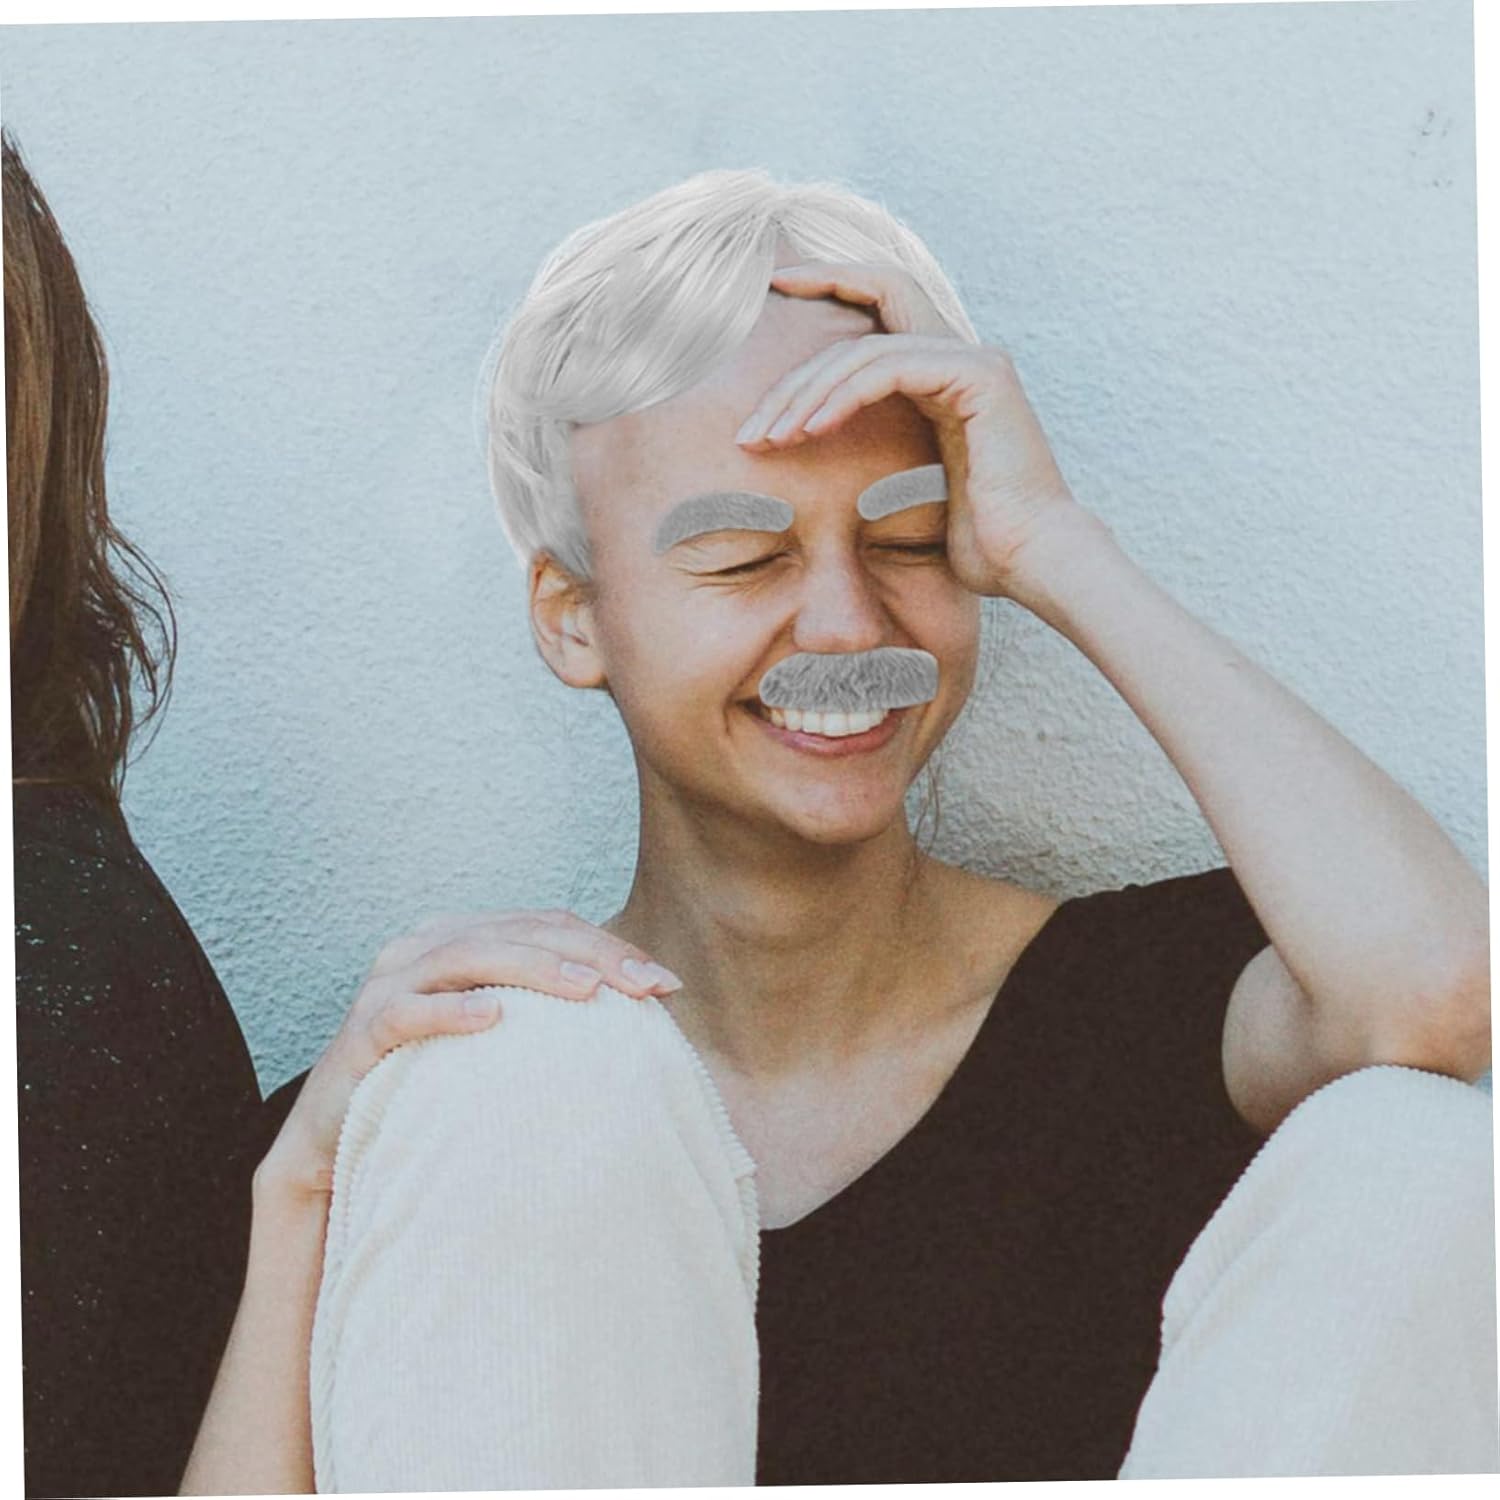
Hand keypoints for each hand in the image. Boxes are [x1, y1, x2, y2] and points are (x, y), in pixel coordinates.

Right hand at [256, 909, 681, 1199]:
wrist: (338, 1145)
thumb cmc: (435, 1090)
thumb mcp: (503, 1046)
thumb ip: (556, 1018)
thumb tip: (649, 1014)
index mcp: (462, 939)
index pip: (547, 926)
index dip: (609, 946)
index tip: (665, 985)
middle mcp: (423, 947)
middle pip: (516, 931)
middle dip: (588, 953)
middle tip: (644, 986)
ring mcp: (387, 984)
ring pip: (466, 955)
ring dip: (531, 968)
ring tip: (587, 990)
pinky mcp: (359, 1033)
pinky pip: (406, 1011)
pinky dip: (450, 1011)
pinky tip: (494, 1018)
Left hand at [737, 262, 1102, 599]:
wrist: (1031, 561)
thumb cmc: (977, 541)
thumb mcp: (906, 487)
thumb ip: (873, 448)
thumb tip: (807, 446)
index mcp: (943, 373)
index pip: (878, 306)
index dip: (826, 285)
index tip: (769, 298)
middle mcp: (960, 354)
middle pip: (863, 317)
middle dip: (797, 360)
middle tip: (748, 424)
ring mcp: (974, 359)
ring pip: (865, 349)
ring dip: (805, 394)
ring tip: (767, 439)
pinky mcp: (980, 375)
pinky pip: (890, 368)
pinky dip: (842, 397)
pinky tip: (809, 430)